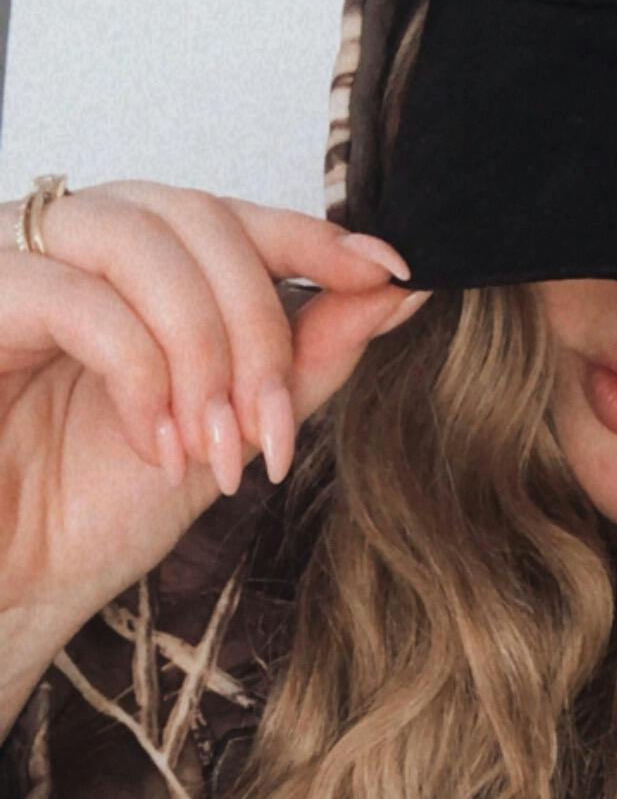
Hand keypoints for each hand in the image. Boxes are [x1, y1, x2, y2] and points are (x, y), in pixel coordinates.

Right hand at [0, 179, 428, 629]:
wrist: (13, 582)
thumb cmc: (97, 509)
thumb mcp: (229, 427)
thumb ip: (306, 356)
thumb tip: (396, 289)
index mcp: (134, 263)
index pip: (232, 215)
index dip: (314, 237)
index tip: (389, 274)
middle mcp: (74, 244)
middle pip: (198, 218)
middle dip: (259, 328)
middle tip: (272, 432)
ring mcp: (19, 262)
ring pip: (144, 243)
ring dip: (205, 352)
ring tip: (215, 448)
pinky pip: (79, 300)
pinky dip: (140, 375)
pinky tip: (156, 447)